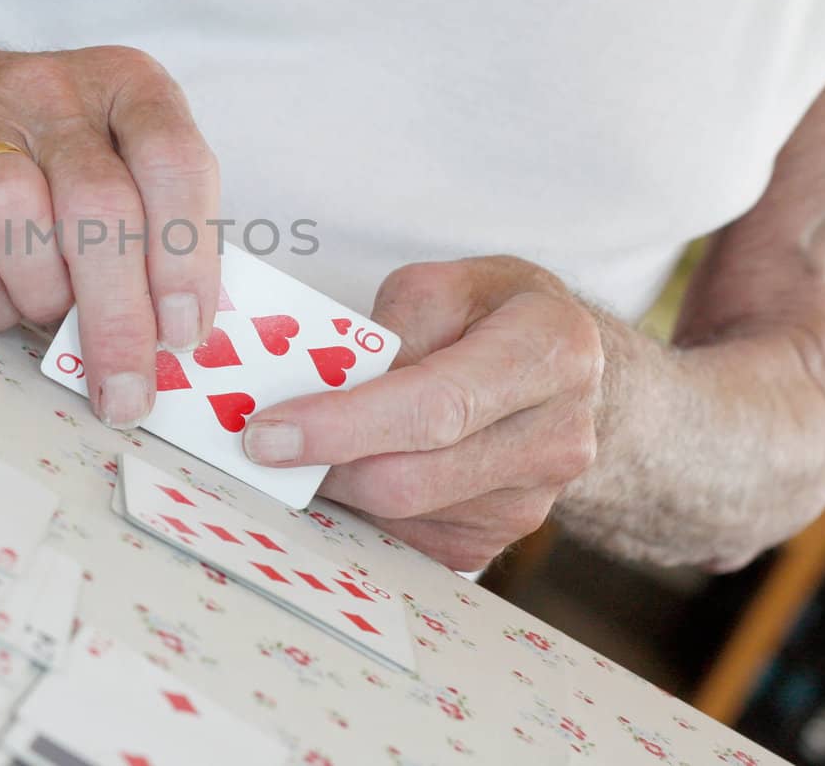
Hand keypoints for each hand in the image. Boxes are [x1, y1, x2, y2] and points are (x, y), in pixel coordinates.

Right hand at [0, 41, 221, 428]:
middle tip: (128, 387)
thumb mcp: (108, 151)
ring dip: (45, 298)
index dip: (185, 258)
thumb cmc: (29, 144)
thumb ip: (152, 223)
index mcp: (123, 84)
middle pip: (99, 208)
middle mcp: (53, 92)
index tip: (183, 332)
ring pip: (21, 225)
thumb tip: (176, 332)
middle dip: (119, 316)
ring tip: (48, 309)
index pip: (175, 162)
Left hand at [242, 256, 603, 570]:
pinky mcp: (498, 539)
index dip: (344, 425)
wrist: (561, 368)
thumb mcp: (444, 285)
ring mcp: (533, 501)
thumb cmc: (491, 313)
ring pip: (401, 517)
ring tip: (311, 447)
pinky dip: (363, 509)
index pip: (435, 407)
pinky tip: (351, 468)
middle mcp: (556, 438)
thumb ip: (388, 330)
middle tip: (263, 444)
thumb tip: (320, 391)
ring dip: (340, 487)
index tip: (269, 433)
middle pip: (412, 479)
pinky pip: (407, 540)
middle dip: (324, 464)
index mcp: (548, 352)